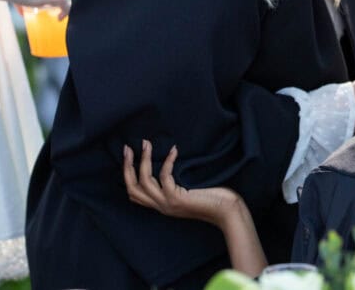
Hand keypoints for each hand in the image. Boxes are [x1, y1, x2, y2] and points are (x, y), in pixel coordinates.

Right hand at [123, 141, 243, 224]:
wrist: (227, 211)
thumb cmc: (213, 198)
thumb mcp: (187, 191)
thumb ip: (175, 184)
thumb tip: (169, 160)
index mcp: (161, 205)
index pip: (135, 193)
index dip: (128, 175)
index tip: (129, 155)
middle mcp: (161, 206)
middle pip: (133, 188)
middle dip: (128, 167)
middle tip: (128, 148)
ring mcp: (167, 204)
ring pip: (144, 181)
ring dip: (143, 160)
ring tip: (146, 144)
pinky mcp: (176, 199)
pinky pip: (165, 177)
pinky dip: (167, 162)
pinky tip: (174, 151)